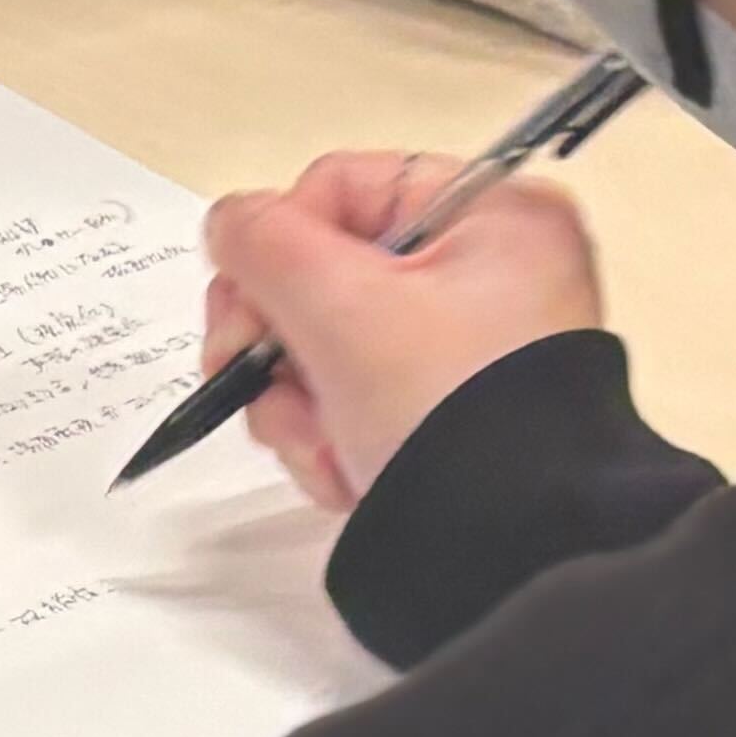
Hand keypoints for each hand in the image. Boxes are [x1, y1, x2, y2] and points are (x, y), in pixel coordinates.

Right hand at [197, 149, 609, 512]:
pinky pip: (351, 396)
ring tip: (322, 443)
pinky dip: (329, 434)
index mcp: (492, 215)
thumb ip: (264, 244)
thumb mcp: (340, 309)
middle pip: (323, 272)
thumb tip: (229, 222)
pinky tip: (345, 466)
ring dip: (296, 401)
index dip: (277, 247)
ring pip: (325, 342)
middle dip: (279, 342)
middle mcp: (487, 271)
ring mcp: (465, 345)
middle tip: (260, 377)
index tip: (250, 308)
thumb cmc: (454, 418)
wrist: (506, 548)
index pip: (338, 188)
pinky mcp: (444, 407)